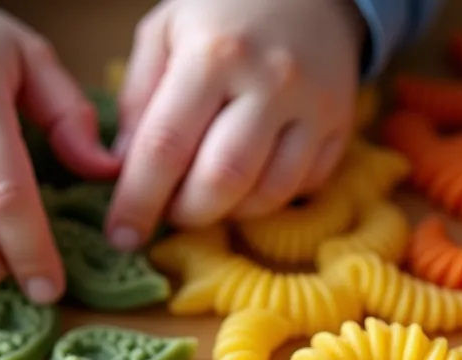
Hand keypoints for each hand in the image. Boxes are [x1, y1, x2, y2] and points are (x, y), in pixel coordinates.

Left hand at [106, 0, 365, 249]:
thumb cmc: (222, 12)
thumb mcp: (163, 33)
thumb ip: (136, 99)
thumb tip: (122, 170)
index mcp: (214, 54)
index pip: (166, 145)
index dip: (139, 200)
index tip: (120, 235)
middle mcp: (270, 82)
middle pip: (222, 180)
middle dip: (186, 213)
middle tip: (168, 211)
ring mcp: (313, 106)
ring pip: (268, 193)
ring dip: (228, 212)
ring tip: (206, 195)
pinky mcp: (340, 125)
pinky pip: (303, 187)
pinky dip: (268, 198)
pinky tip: (247, 181)